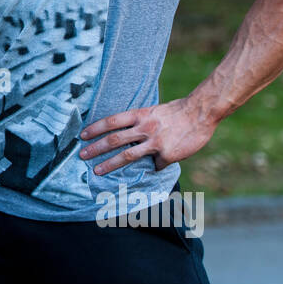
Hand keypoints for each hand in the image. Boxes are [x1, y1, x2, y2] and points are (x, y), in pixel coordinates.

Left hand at [77, 96, 216, 175]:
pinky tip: (162, 163)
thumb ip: (140, 123)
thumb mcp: (154, 112)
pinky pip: (156, 165)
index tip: (82, 135)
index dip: (95, 128)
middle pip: (114, 139)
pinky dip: (156, 166)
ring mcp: (155, 141)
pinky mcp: (166, 154)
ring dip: (109, 164)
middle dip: (96, 148)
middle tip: (82, 155)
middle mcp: (144, 127)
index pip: (112, 121)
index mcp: (140, 115)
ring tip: (97, 171)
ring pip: (127, 155)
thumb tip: (127, 138)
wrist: (201, 112)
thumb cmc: (177, 112)